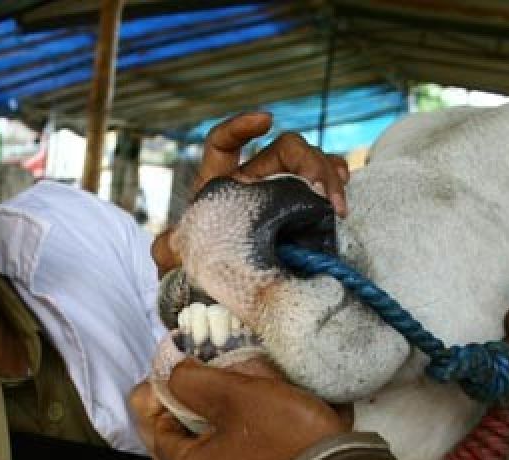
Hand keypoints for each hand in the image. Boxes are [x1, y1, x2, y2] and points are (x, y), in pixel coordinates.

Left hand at [132, 357, 348, 459]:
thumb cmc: (282, 431)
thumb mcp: (233, 393)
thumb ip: (191, 380)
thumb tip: (175, 375)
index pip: (161, 429)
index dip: (172, 398)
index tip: (192, 376)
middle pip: (190, 442)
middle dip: (200, 412)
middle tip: (219, 386)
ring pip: (216, 455)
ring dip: (224, 429)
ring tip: (242, 401)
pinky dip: (243, 449)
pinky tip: (260, 428)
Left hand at [152, 111, 349, 271]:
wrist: (225, 289)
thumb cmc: (201, 264)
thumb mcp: (180, 258)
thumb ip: (169, 251)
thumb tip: (166, 250)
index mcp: (220, 182)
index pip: (222, 143)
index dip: (239, 126)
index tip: (266, 120)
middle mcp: (254, 179)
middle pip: (285, 148)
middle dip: (308, 161)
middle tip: (321, 192)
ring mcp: (284, 190)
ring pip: (312, 162)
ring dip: (329, 177)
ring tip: (337, 207)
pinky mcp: (305, 206)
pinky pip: (326, 181)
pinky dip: (337, 182)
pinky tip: (341, 197)